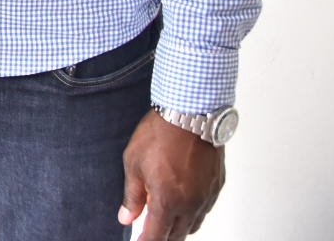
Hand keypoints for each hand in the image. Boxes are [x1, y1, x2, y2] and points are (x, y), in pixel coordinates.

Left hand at [119, 110, 224, 239]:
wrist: (189, 114)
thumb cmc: (160, 135)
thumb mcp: (134, 164)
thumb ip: (132, 196)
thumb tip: (127, 217)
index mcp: (168, 201)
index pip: (156, 236)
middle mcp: (191, 204)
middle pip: (177, 235)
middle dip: (161, 236)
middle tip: (148, 230)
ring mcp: (206, 196)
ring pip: (193, 224)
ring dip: (178, 226)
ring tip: (163, 216)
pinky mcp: (216, 186)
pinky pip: (204, 209)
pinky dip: (192, 212)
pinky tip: (181, 202)